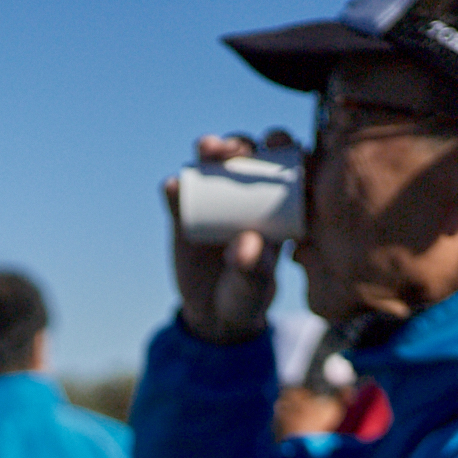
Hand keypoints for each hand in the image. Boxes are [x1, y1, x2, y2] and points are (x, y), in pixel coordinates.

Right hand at [164, 131, 295, 345]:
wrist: (212, 315)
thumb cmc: (246, 296)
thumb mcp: (253, 286)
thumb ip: (253, 268)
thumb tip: (245, 242)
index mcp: (276, 205)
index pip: (283, 166)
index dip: (282, 146)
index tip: (275, 142)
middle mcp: (245, 195)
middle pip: (245, 156)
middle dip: (241, 143)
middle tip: (235, 147)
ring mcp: (212, 201)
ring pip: (211, 165)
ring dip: (209, 150)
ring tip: (205, 149)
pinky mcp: (183, 215)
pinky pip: (178, 196)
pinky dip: (175, 188)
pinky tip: (173, 187)